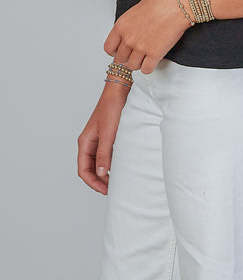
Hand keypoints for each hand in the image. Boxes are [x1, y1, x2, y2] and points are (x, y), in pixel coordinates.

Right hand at [77, 79, 129, 193]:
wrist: (120, 89)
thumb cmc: (112, 107)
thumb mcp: (108, 132)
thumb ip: (105, 152)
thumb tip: (101, 173)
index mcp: (85, 142)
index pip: (84, 169)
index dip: (93, 182)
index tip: (105, 190)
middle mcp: (90, 142)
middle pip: (90, 168)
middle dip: (99, 180)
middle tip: (112, 189)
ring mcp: (99, 139)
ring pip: (98, 161)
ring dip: (105, 172)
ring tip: (116, 181)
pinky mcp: (109, 135)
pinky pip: (107, 153)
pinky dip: (111, 162)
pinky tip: (120, 166)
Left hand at [104, 0, 190, 73]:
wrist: (179, 4)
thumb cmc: (162, 1)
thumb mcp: (137, 9)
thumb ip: (130, 24)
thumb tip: (131, 30)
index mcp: (121, 26)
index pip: (109, 48)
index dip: (115, 51)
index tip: (121, 51)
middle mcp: (128, 38)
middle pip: (121, 59)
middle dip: (128, 57)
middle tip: (136, 54)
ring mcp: (141, 47)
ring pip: (132, 66)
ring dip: (138, 63)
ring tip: (145, 57)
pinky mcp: (155, 54)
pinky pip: (146, 69)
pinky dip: (149, 67)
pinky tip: (153, 60)